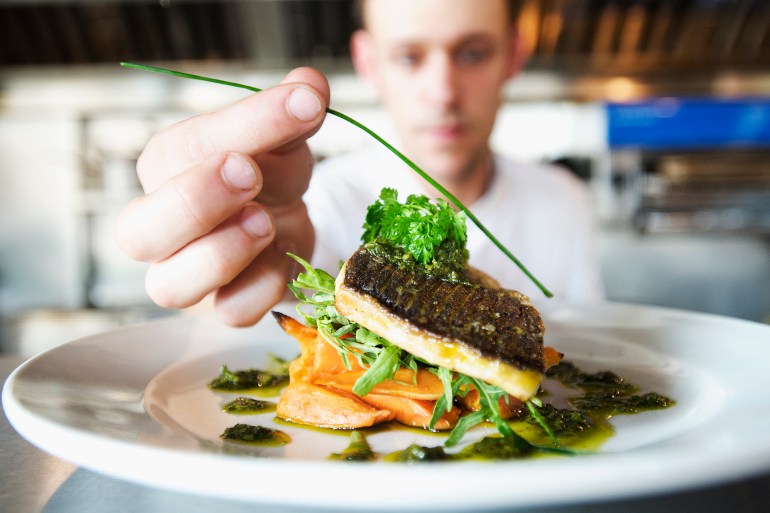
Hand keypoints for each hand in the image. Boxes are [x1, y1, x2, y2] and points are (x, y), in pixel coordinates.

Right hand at [116, 67, 329, 325]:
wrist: (288, 220)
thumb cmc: (269, 174)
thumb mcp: (283, 136)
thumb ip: (293, 110)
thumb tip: (311, 83)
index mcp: (167, 168)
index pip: (183, 148)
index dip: (244, 126)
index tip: (303, 105)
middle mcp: (161, 227)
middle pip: (138, 232)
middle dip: (194, 202)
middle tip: (250, 174)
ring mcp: (187, 275)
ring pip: (170, 286)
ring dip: (221, 254)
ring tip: (265, 221)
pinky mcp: (223, 308)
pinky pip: (230, 312)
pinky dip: (261, 289)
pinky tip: (285, 258)